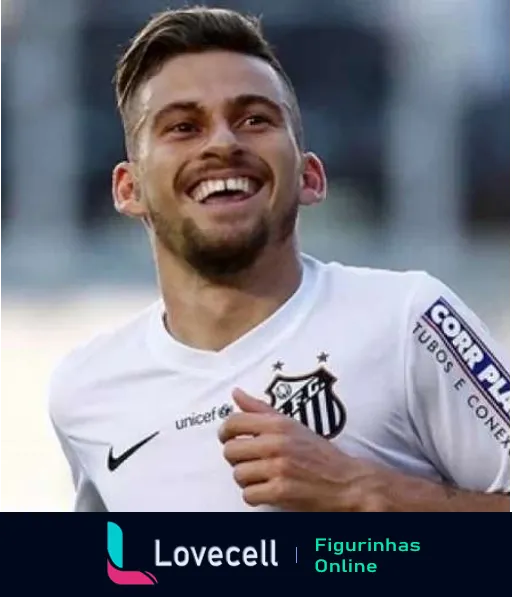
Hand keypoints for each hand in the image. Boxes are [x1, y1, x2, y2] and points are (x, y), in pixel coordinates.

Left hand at [218, 388, 390, 510]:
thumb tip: (236, 393)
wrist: (347, 482)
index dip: (225, 432)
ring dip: (247, 479)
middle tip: (249, 461)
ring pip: (238, 475)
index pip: (234, 422)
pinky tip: (268, 490)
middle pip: (230, 451)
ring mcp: (278, 468)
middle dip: (236, 459)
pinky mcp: (281, 492)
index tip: (228, 438)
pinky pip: (249, 495)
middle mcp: (276, 443)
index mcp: (278, 424)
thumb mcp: (292, 425)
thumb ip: (260, 409)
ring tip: (262, 477)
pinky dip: (256, 496)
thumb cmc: (318, 453)